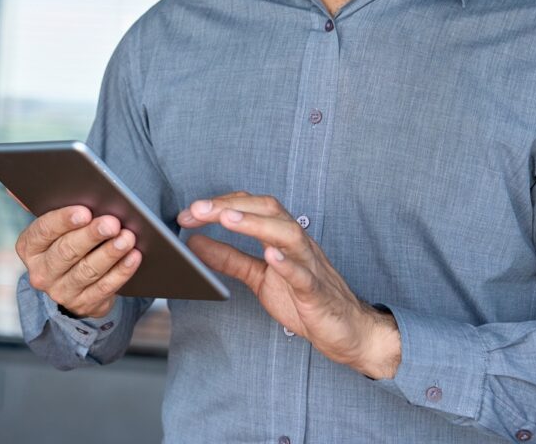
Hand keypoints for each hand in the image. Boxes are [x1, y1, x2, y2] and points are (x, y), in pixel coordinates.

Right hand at [16, 206, 143, 318]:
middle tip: (112, 222)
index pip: (43, 231)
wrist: (73, 282)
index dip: (64, 220)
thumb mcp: (53, 225)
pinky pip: (104, 288)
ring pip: (87, 271)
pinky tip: (134, 257)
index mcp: (29, 247)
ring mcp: (61, 292)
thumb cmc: (66, 239)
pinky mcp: (84, 305)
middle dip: (91, 235)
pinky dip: (121, 271)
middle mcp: (40, 272)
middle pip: (66, 252)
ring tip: (128, 237)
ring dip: (110, 253)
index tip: (85, 211)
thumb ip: (42, 205)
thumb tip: (13, 189)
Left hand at [178, 192, 400, 378]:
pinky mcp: (318, 294)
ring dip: (256, 224)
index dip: (220, 204)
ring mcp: (310, 266)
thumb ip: (229, 258)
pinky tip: (270, 256)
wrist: (347, 331)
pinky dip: (288, 264)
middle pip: (268, 210)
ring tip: (227, 219)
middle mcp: (297, 244)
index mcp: (281, 238)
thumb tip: (194, 242)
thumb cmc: (304, 300)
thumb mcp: (258, 277)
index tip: (189, 212)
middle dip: (231, 206)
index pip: (251, 206)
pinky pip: (305, 276)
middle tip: (197, 210)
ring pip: (288, 235)